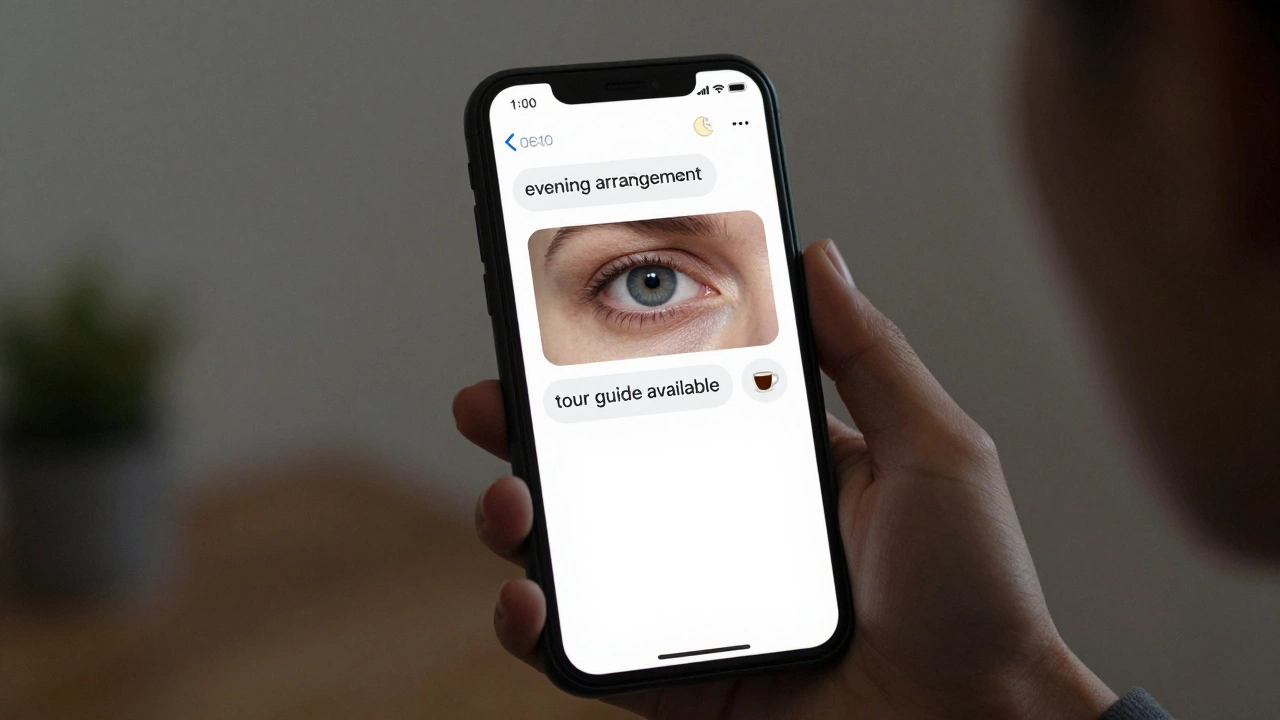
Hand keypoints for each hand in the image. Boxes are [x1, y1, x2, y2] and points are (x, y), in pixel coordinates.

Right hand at [454, 240, 1116, 718]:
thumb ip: (869, 354)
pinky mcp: (677, 680)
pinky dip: (537, 627)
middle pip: (600, 471)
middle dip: (529, 432)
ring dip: (518, 521)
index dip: (605, 365)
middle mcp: (720, 528)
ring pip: (575, 555)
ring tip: (509, 498)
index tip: (553, 322)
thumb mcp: (932, 450)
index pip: (670, 401)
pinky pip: (584, 654)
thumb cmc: (977, 593)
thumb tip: (818, 254)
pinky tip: (528, 597)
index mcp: (773, 467)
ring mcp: (690, 605)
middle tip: (489, 400)